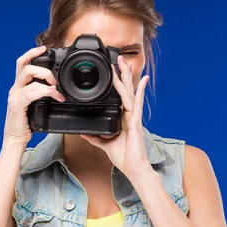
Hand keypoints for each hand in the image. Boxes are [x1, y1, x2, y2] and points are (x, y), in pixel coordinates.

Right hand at [3, 45, 65, 146]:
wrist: (16, 139)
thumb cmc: (26, 124)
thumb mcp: (34, 105)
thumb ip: (41, 95)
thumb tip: (56, 88)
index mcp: (19, 87)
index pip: (22, 63)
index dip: (32, 53)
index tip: (45, 49)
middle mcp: (15, 89)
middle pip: (25, 66)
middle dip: (43, 68)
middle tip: (54, 79)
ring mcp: (15, 96)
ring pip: (28, 76)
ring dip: (46, 79)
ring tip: (56, 90)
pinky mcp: (17, 105)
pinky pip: (30, 93)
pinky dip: (43, 91)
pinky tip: (51, 93)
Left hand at [80, 55, 153, 181]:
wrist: (133, 168)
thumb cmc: (124, 157)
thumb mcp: (105, 145)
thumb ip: (95, 138)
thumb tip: (84, 133)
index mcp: (122, 119)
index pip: (119, 97)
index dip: (117, 84)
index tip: (113, 72)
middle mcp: (129, 115)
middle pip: (125, 90)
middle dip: (122, 74)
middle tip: (119, 59)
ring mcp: (133, 117)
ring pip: (129, 92)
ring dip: (127, 77)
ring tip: (125, 63)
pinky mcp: (136, 122)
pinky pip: (136, 103)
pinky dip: (140, 91)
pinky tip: (143, 80)